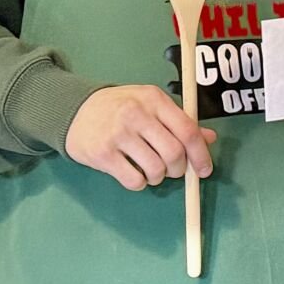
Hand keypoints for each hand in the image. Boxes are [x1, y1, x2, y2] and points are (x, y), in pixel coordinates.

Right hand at [66, 85, 216, 190]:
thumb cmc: (120, 107)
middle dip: (179, 169)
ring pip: (155, 169)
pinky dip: (140, 183)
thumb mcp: (151, 105)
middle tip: (172, 170)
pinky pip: (133, 180)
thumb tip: (209, 138)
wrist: (74, 109)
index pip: (187, 131)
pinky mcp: (102, 154)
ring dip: (158, 178)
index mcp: (155, 100)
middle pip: (174, 153)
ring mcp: (118, 134)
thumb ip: (179, 121)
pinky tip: (134, 173)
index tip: (205, 170)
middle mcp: (138, 114)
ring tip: (151, 171)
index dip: (201, 154)